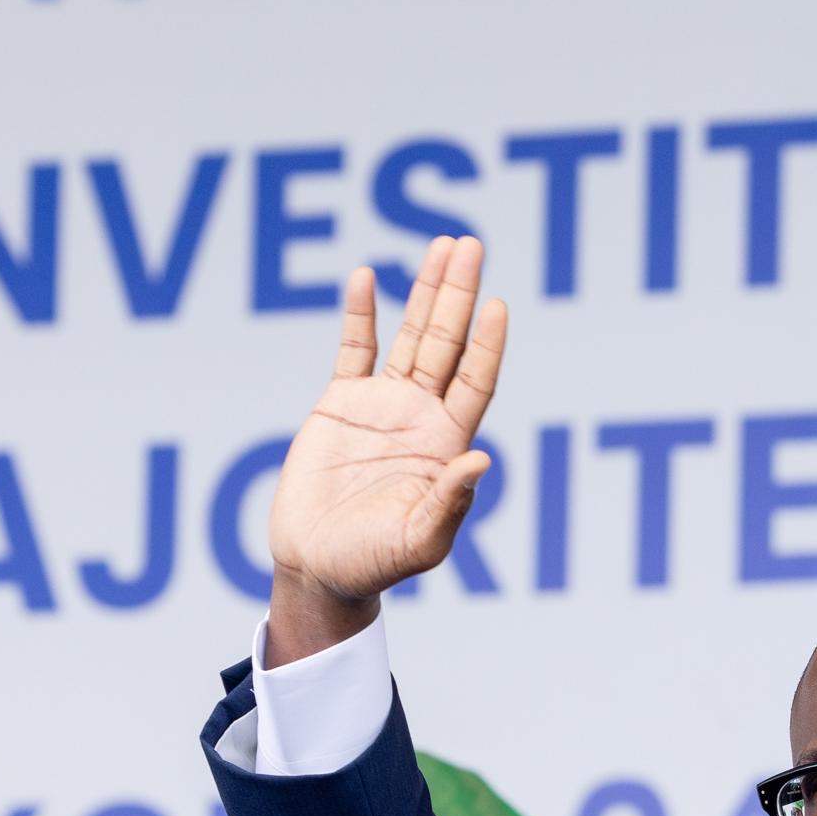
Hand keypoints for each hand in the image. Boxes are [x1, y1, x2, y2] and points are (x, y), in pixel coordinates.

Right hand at [260, 236, 505, 658]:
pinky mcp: (340, 406)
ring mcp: (381, 407)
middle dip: (459, 295)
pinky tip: (367, 278)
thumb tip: (480, 459)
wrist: (318, 569)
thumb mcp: (419, 542)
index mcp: (445, 444)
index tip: (498, 304)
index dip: (488, 344)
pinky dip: (360, 315)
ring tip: (443, 247)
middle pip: (447, 343)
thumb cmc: (373, 564)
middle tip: (471, 246)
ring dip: (425, 292)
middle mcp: (420, 416)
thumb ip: (449, 503)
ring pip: (409, 336)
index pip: (475, 381)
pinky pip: (353, 350)